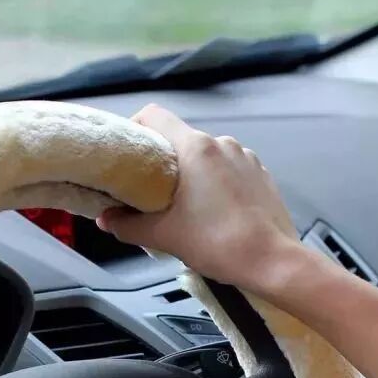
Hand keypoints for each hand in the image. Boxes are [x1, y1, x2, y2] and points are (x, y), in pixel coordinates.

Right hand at [98, 104, 300, 293]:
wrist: (272, 261)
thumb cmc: (219, 245)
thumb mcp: (164, 237)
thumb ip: (129, 226)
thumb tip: (106, 220)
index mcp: (195, 149)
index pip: (154, 116)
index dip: (134, 129)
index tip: (126, 153)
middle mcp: (222, 144)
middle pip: (180, 139)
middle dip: (162, 163)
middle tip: (149, 192)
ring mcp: (245, 158)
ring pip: (206, 157)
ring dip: (191, 176)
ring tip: (184, 209)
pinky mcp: (261, 175)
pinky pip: (229, 170)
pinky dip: (215, 185)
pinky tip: (213, 213)